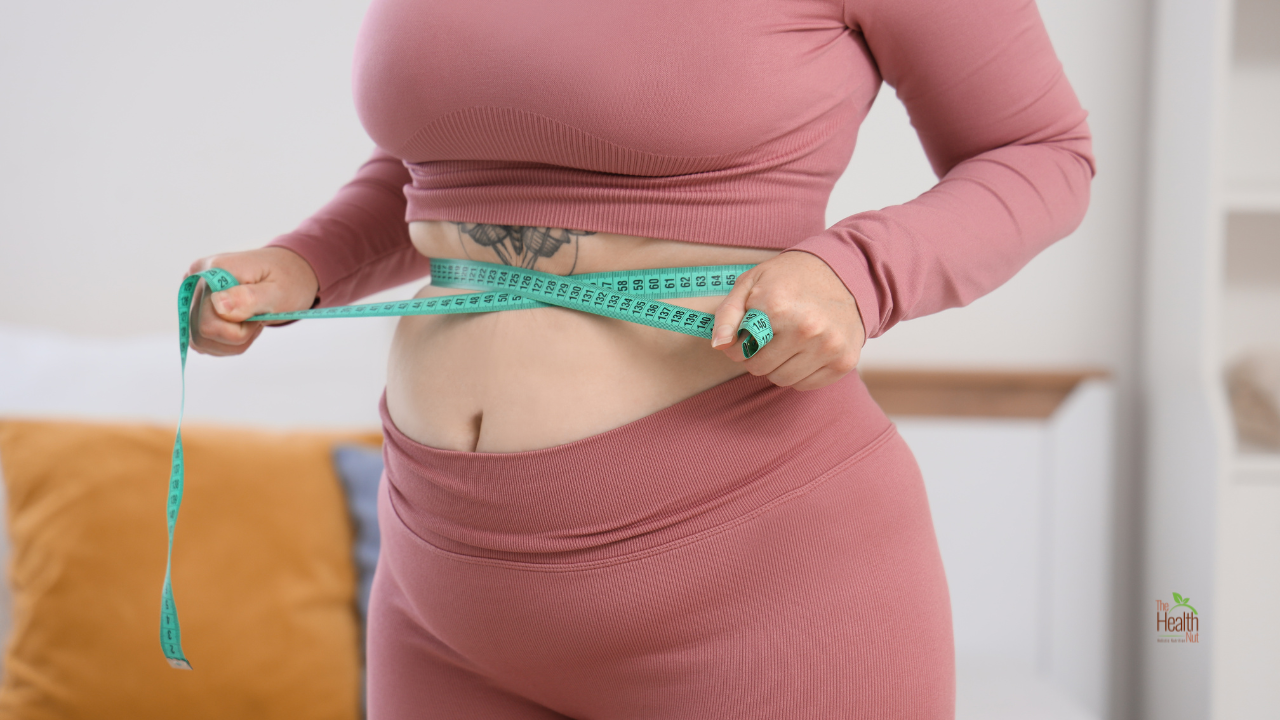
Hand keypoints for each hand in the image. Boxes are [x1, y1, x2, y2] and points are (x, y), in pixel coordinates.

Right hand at [185, 247, 318, 356]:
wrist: (287, 274)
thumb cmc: (287, 281)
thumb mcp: (279, 292)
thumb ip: (249, 299)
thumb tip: (218, 305)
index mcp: (215, 270)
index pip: (207, 322)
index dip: (237, 331)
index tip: (258, 317)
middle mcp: (196, 279)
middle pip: (200, 332)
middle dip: (235, 337)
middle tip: (257, 320)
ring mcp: (193, 293)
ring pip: (199, 340)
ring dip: (230, 342)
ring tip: (250, 322)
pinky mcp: (196, 306)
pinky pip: (202, 339)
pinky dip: (225, 341)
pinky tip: (240, 325)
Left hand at [711, 251, 864, 390]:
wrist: (844, 271)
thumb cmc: (790, 277)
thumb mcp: (751, 283)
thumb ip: (728, 314)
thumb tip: (719, 345)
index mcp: (778, 307)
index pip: (740, 351)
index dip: (738, 344)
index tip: (746, 333)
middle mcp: (807, 329)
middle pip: (760, 368)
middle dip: (757, 356)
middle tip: (768, 337)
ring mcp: (828, 347)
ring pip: (783, 380)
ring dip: (777, 366)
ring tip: (786, 342)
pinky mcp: (844, 361)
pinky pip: (805, 384)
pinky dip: (799, 372)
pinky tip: (805, 350)